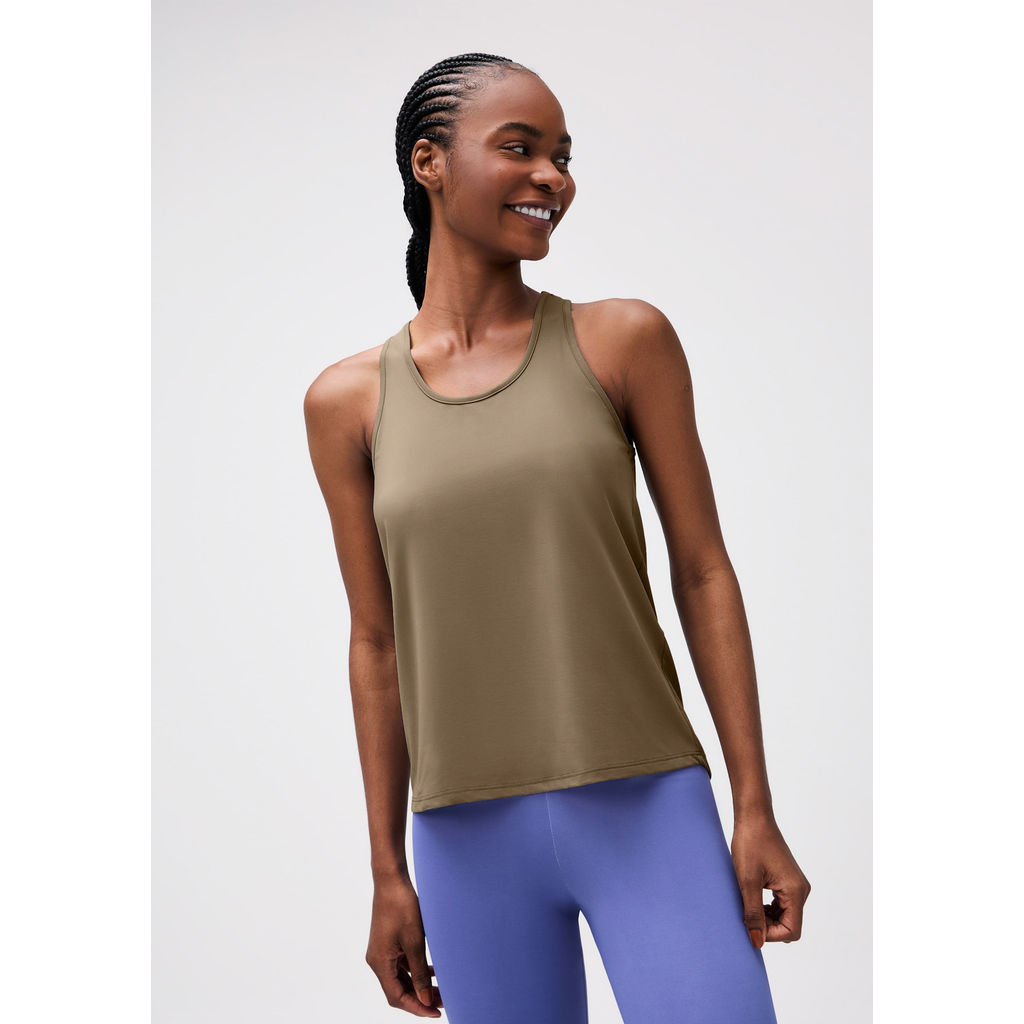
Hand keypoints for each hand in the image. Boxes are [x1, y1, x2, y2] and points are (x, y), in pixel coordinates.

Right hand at [365, 875, 443, 1016]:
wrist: (392, 880)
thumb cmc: (402, 906)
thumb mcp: (414, 942)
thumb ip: (419, 973)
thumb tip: (425, 999)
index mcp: (380, 963)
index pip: (397, 997)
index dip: (417, 1007)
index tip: (436, 1013)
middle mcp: (377, 961)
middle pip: (398, 990)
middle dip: (421, 998)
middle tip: (444, 1001)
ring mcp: (382, 952)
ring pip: (401, 978)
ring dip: (420, 985)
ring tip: (442, 988)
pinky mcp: (388, 944)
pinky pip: (402, 965)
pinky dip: (416, 971)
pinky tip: (433, 971)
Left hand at [730, 814, 810, 948]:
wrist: (753, 817)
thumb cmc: (750, 844)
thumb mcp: (748, 882)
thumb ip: (753, 913)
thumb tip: (757, 942)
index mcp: (796, 891)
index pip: (792, 931)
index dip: (771, 935)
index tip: (749, 924)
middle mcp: (801, 889)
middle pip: (789, 925)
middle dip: (768, 926)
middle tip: (745, 911)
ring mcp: (796, 884)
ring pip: (785, 916)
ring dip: (766, 917)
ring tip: (746, 903)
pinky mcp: (788, 880)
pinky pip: (782, 904)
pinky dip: (767, 907)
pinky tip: (751, 897)